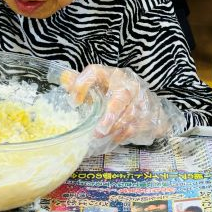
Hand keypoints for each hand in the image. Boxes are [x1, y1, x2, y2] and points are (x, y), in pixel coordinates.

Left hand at [61, 65, 185, 154]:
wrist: (147, 102)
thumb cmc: (117, 93)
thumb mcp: (100, 85)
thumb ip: (82, 82)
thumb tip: (63, 79)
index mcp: (113, 75)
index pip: (96, 72)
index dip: (83, 83)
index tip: (73, 100)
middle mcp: (129, 85)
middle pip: (121, 96)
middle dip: (110, 115)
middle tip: (97, 130)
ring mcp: (142, 101)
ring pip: (130, 115)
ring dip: (114, 127)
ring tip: (99, 136)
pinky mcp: (147, 116)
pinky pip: (135, 127)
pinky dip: (122, 135)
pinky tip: (112, 139)